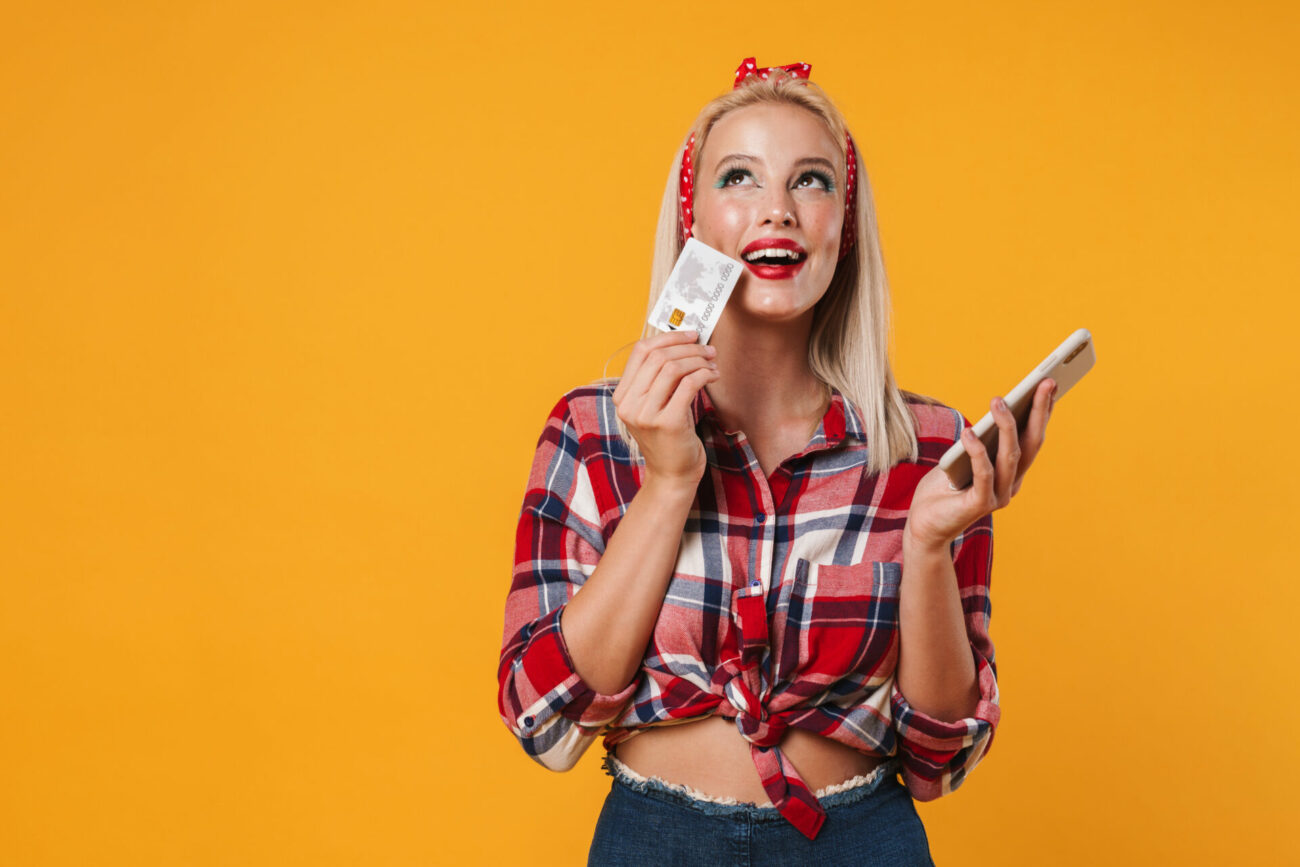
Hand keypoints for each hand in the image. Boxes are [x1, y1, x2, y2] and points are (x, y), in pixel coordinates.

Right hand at [611, 331, 719, 485]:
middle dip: (689, 348)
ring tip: (713, 364)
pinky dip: (705, 374)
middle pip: (658, 356)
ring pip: (674, 368)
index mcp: (622, 397)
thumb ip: (660, 379)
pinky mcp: (667, 423)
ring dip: (699, 360)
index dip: (668, 338)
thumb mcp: (656, 406)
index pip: (640, 351)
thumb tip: (684, 343)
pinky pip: (689, 384)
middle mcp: (629, 404)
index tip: (690, 335)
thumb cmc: (669, 438)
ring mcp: (646, 414)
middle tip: (708, 350)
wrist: (672, 476)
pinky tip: (713, 377)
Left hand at [904, 378, 1056, 550]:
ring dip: (1006, 426)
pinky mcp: (979, 505)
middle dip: (1038, 411)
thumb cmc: (942, 488)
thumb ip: (979, 439)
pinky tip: (969, 432)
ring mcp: (998, 496)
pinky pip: (983, 474)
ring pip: (1010, 456)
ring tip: (998, 400)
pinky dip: (977, 452)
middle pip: (1030, 443)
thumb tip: (994, 409)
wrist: (924, 527)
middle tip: (1043, 382)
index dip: (1043, 411)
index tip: (1049, 383)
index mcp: (1011, 472)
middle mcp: (1011, 484)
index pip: (1032, 437)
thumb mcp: (961, 456)